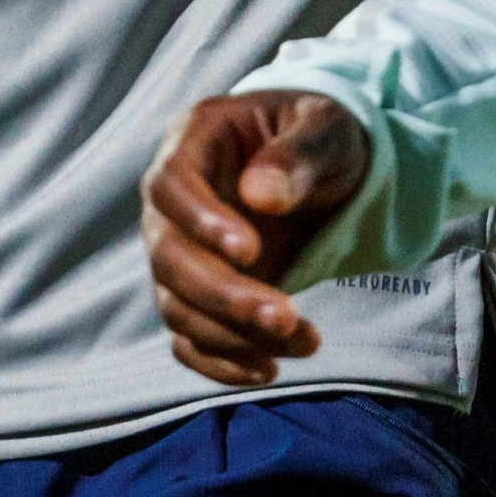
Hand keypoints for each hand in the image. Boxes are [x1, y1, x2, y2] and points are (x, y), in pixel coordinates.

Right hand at [143, 90, 371, 385]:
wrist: (326, 166)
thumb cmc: (322, 135)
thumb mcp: (327, 128)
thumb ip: (299, 155)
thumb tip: (260, 196)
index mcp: (196, 139)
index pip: (171, 183)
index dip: (201, 221)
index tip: (252, 252)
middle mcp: (173, 199)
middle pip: (168, 255)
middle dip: (223, 295)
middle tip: (286, 317)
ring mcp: (179, 248)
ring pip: (177, 304)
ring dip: (233, 334)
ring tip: (305, 341)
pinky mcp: (196, 293)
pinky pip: (187, 338)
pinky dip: (220, 362)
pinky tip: (269, 368)